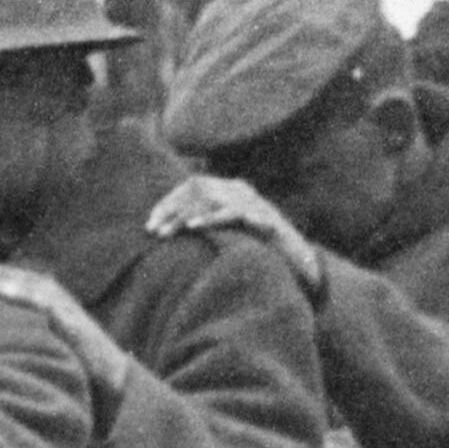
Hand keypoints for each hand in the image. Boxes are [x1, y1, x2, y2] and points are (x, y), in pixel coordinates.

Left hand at [0, 258, 136, 398]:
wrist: (103, 379)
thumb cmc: (56, 361)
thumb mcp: (19, 345)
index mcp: (23, 296)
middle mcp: (38, 292)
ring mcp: (55, 302)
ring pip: (18, 283)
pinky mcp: (70, 315)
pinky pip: (45, 300)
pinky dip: (25, 293)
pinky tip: (5, 293)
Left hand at [148, 170, 324, 297]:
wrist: (299, 262)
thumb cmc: (258, 251)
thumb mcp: (226, 235)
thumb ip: (204, 226)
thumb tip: (170, 231)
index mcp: (232, 191)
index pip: (194, 185)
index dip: (169, 202)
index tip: (149, 223)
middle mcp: (243, 191)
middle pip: (199, 189)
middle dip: (172, 209)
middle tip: (153, 231)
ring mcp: (256, 203)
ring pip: (212, 199)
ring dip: (185, 216)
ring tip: (167, 233)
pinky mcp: (265, 219)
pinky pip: (233, 214)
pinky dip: (211, 218)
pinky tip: (194, 226)